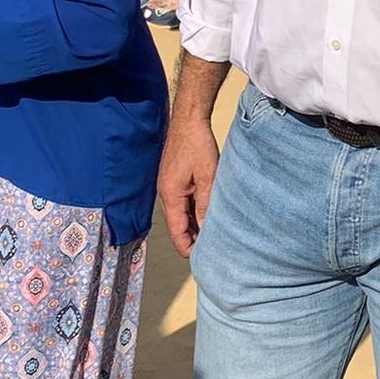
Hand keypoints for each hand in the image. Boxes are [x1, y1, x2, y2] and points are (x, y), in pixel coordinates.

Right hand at [156, 111, 219, 258]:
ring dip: (194, 225)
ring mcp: (170, 186)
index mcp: (171, 196)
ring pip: (182, 214)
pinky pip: (184, 202)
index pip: (177, 231)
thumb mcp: (208, 177)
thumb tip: (208, 228)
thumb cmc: (197, 144)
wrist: (189, 119)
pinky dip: (194, 211)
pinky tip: (208, 213)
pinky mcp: (176, 179)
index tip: (201, 259)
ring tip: (212, 235)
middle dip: (192, 239)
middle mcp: (167, 193)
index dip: (188, 247)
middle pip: (178, 225)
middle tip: (211, 250)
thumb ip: (206, 203)